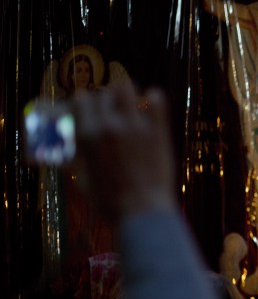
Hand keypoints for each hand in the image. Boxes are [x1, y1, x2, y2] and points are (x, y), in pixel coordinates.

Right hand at [71, 80, 176, 222]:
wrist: (142, 212)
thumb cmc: (109, 201)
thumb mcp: (82, 178)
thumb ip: (71, 159)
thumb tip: (58, 154)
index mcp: (86, 135)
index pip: (81, 98)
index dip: (86, 102)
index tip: (91, 108)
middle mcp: (107, 125)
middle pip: (103, 92)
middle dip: (106, 98)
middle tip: (113, 108)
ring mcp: (134, 126)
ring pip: (127, 87)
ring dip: (128, 93)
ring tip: (132, 104)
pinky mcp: (157, 130)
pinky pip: (157, 99)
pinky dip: (154, 99)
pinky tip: (153, 107)